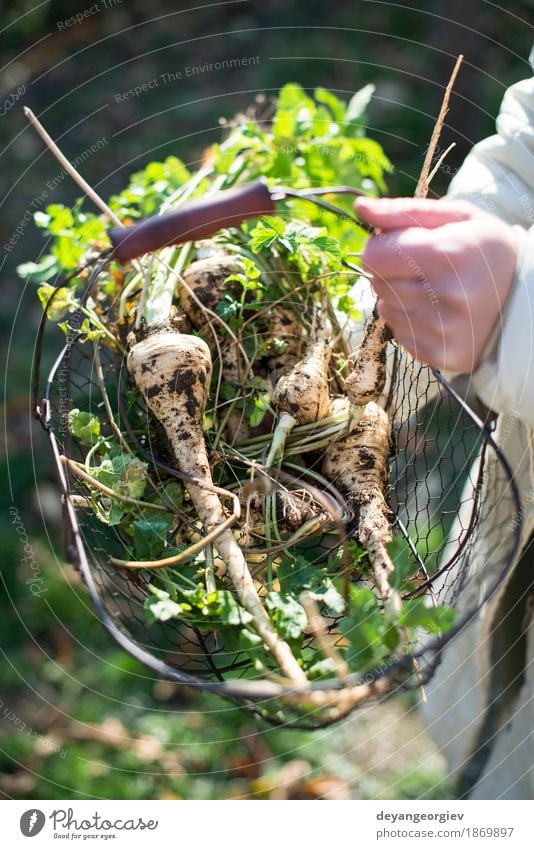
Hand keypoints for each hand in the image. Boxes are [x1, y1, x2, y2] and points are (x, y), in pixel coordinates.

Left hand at [355, 197, 518, 372]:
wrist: (526, 299)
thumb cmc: (487, 250)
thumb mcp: (458, 217)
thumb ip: (404, 212)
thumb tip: (360, 208)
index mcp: (450, 254)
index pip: (375, 256)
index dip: (380, 246)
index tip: (399, 244)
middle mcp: (447, 296)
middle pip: (377, 282)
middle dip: (391, 271)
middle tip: (423, 267)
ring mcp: (444, 331)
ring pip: (385, 309)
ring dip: (399, 297)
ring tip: (433, 289)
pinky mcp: (441, 355)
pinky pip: (399, 334)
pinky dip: (410, 322)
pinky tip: (437, 312)